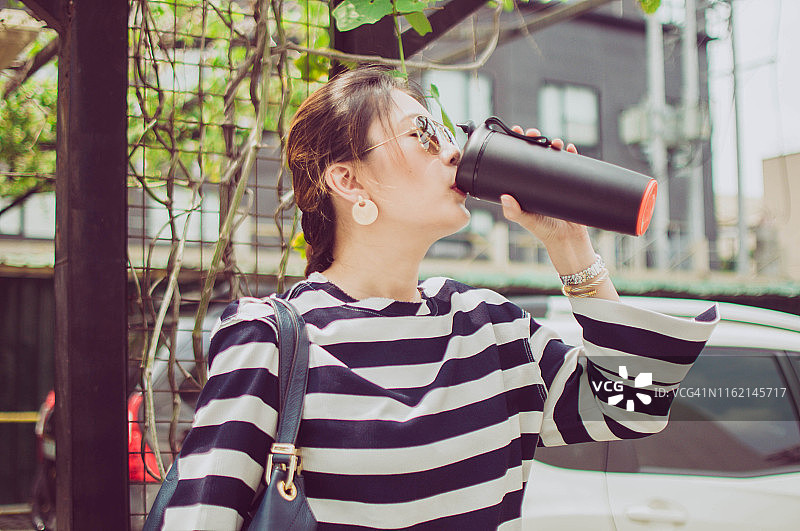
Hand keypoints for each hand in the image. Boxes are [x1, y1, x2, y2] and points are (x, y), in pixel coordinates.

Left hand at [500, 126, 586, 246]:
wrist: (568, 239)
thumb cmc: (544, 230)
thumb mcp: (526, 220)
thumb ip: (514, 212)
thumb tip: (504, 198)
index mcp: (526, 183)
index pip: (520, 158)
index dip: (517, 143)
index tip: (515, 132)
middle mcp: (540, 178)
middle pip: (537, 151)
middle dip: (536, 139)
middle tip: (533, 133)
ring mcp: (556, 179)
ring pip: (554, 154)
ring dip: (554, 143)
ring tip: (554, 142)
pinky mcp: (573, 182)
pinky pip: (574, 164)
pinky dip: (572, 154)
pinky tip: (570, 148)